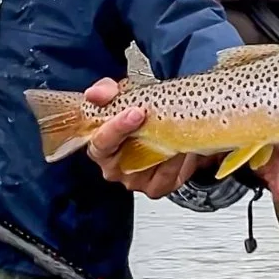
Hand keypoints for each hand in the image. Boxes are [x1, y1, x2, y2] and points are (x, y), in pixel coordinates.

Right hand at [83, 77, 201, 199]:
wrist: (167, 125)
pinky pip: (168, 177)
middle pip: (121, 160)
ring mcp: (135, 180)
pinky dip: (179, 161)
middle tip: (156, 118)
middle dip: (142, 137)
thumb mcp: (122, 95)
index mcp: (100, 146)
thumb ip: (106, 91)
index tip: (135, 112)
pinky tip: (184, 146)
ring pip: (149, 166)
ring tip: (179, 126)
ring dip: (167, 146)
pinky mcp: (156, 187)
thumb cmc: (138, 113)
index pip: (100, 142)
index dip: (116, 128)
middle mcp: (114, 168)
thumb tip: (94, 94)